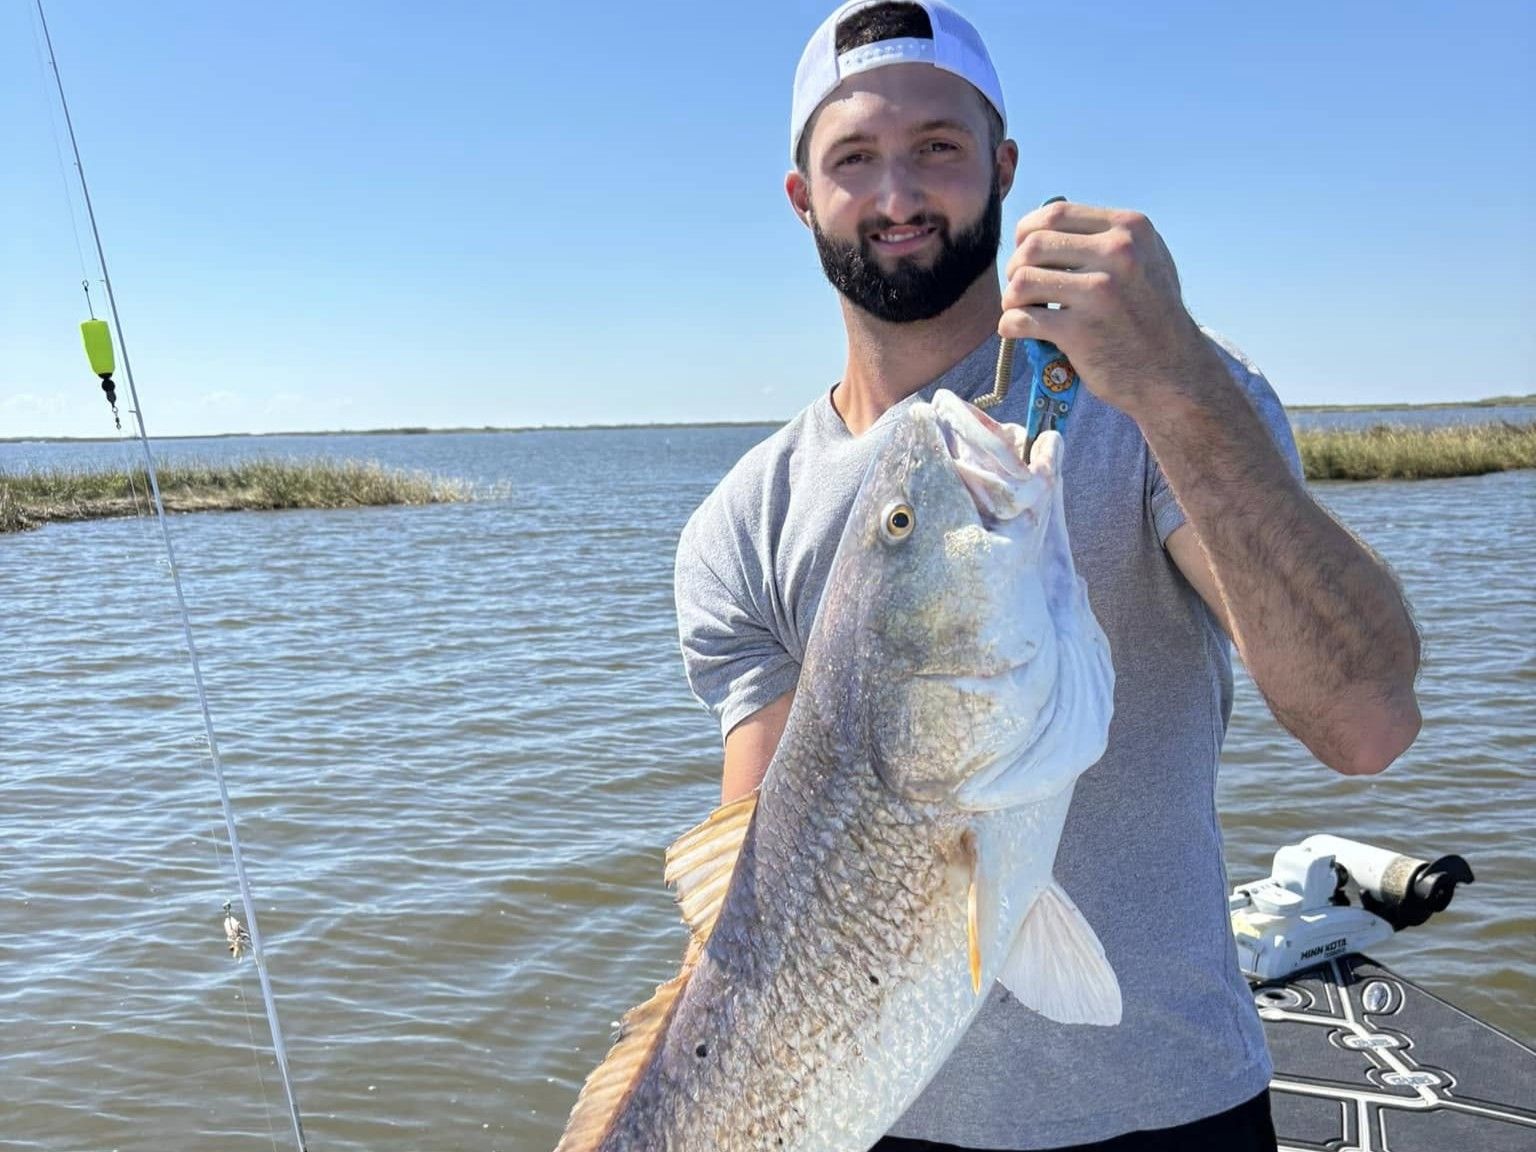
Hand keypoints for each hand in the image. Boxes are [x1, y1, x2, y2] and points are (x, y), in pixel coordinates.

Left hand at [999, 201, 1220, 415]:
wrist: (1174, 373)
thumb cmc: (1153, 316)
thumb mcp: (1147, 259)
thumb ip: (1107, 237)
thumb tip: (1044, 224)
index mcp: (1130, 229)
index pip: (1056, 213)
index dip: (1028, 232)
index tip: (1026, 255)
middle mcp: (1118, 253)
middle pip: (1033, 244)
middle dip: (1015, 266)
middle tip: (1021, 289)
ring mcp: (1099, 292)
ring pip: (1022, 280)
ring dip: (1011, 297)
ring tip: (1020, 309)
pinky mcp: (1080, 331)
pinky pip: (1021, 318)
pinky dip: (1009, 325)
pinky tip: (1017, 331)